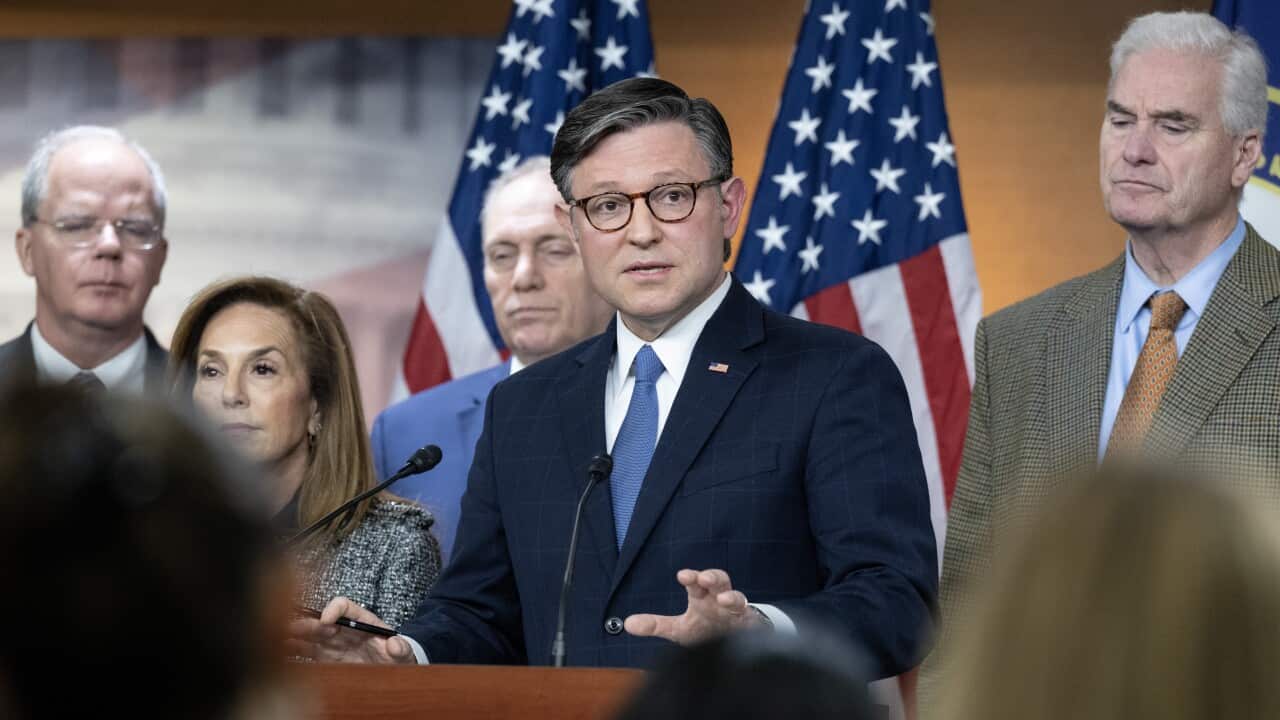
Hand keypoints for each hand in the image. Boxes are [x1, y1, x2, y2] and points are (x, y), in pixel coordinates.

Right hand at [286, 596, 415, 663]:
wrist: (392, 670)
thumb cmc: (396, 656)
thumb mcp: (403, 653)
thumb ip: (401, 649)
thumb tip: (395, 643)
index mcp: (363, 620)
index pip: (345, 607)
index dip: (334, 609)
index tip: (325, 621)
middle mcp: (344, 629)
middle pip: (322, 621)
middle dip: (306, 624)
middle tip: (290, 628)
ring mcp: (333, 644)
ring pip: (310, 636)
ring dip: (295, 635)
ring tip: (277, 637)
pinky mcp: (326, 658)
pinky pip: (307, 652)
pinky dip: (294, 650)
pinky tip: (280, 651)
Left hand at [624, 568, 765, 645]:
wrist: (734, 644)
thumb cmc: (706, 629)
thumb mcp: (680, 629)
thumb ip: (655, 625)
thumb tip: (627, 623)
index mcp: (702, 597)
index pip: (696, 583)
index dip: (692, 577)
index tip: (682, 575)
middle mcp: (719, 600)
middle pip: (719, 580)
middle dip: (712, 577)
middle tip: (703, 578)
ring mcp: (736, 612)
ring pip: (738, 597)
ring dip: (732, 597)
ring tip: (723, 599)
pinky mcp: (750, 626)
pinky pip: (752, 619)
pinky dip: (748, 618)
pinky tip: (743, 621)